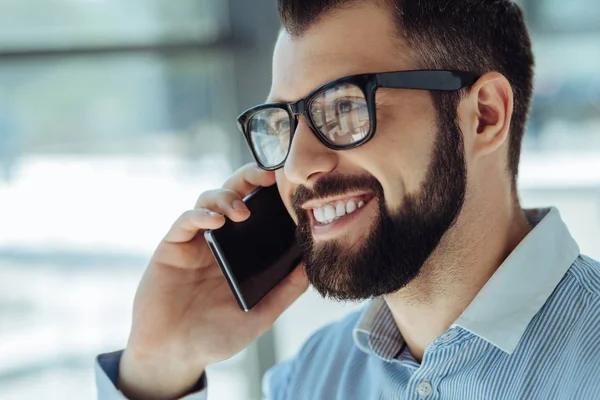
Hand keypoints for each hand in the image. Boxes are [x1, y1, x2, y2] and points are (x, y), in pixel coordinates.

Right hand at [118, 163, 308, 399]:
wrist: (174, 354)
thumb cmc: (217, 335)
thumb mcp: (260, 315)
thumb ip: (285, 291)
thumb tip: (312, 266)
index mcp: (242, 251)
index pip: (259, 211)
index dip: (272, 194)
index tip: (291, 185)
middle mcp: (220, 239)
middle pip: (234, 194)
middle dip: (249, 178)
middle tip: (268, 175)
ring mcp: (195, 241)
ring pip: (209, 199)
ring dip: (227, 197)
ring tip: (242, 211)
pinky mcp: (172, 246)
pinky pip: (185, 220)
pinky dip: (200, 215)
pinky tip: (215, 221)